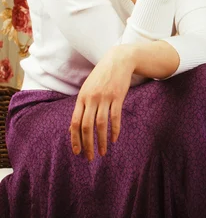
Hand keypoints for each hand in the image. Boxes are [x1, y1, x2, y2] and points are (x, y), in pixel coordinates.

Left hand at [70, 46, 134, 160]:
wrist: (119, 60)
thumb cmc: (102, 76)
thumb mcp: (88, 88)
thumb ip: (83, 105)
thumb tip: (76, 125)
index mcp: (81, 98)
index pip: (74, 123)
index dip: (74, 139)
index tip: (77, 152)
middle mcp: (91, 99)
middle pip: (86, 126)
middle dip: (87, 144)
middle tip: (89, 157)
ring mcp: (104, 98)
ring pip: (100, 124)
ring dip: (100, 140)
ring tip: (102, 152)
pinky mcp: (118, 96)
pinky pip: (115, 117)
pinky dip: (114, 130)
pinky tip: (114, 139)